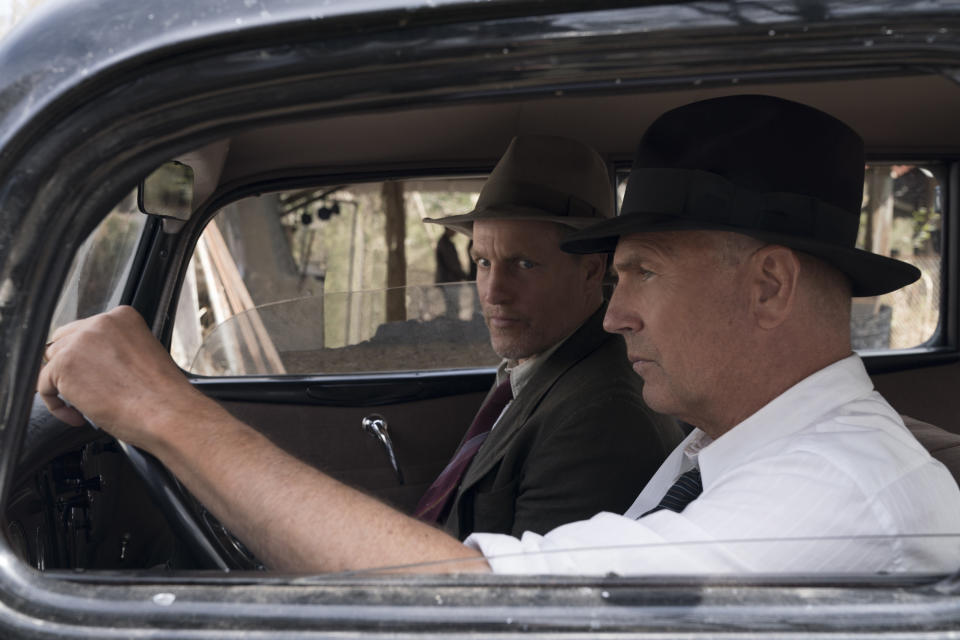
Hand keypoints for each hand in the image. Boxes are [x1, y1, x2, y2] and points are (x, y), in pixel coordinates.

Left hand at [37, 306, 202, 448]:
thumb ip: (117, 348)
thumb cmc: (161, 394)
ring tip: (86, 406)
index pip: (87, 330)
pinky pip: (44, 386)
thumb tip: (96, 362)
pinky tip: (78, 416)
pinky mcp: (63, 367)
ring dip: (64, 386)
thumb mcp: (145, 354)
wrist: (166, 412)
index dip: (87, 355)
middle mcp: (98, 323)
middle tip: (87, 389)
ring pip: (52, 363)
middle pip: (64, 342)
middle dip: (71, 366)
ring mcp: (79, 343)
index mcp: (122, 316)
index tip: (96, 374)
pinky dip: (55, 405)